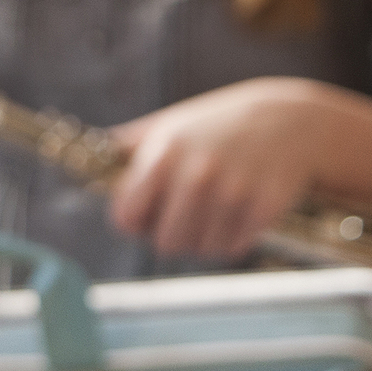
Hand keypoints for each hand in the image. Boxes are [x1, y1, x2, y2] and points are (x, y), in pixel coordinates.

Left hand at [108, 79, 346, 257]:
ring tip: (211, 215)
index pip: (126, 216)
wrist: (291, 120)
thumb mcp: (168, 124)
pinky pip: (234, 248)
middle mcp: (197, 174)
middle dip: (170, 236)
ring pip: (201, 250)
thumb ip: (126, 147)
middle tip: (182, 218)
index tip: (144, 214)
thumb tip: (79, 157)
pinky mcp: (265, 207)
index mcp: (164, 153)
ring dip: (203, 240)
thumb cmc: (218, 124)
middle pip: (165, 243)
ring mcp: (233, 192)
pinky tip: (236, 216)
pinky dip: (233, 240)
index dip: (132, 221)